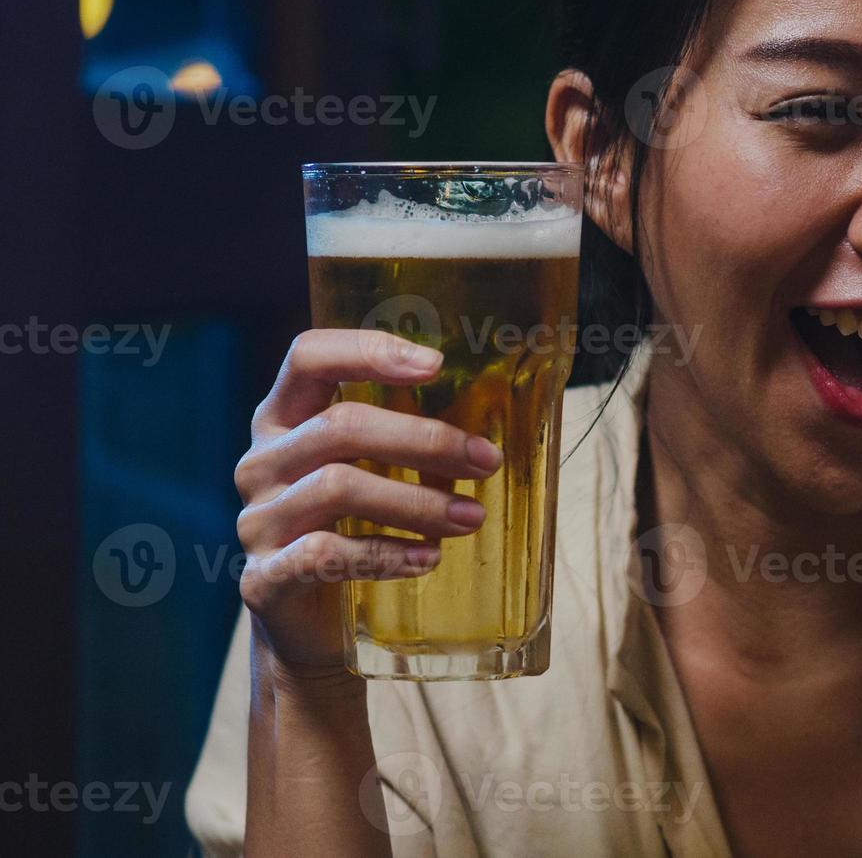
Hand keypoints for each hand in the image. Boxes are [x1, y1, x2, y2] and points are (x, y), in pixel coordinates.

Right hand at [233, 329, 501, 678]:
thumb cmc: (353, 531)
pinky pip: (324, 554)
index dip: (368, 350)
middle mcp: (262, 462)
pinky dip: (385, 553)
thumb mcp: (372, 474)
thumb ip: (405, 443)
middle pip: (339, 426)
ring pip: (336, 488)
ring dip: (417, 502)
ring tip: (472, 518)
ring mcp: (256, 521)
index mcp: (284, 419)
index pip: (308, 357)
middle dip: (424, 440)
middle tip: (486, 461)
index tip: (437, 363)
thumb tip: (490, 427)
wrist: (311, 626)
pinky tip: (428, 559)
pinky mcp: (263, 578)